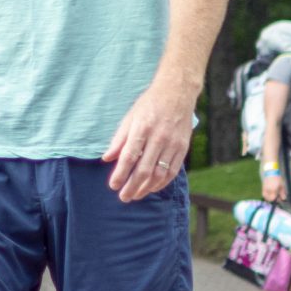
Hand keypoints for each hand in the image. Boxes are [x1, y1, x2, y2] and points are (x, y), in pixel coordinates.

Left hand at [102, 79, 195, 202]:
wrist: (177, 93)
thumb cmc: (149, 105)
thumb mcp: (129, 118)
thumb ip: (118, 140)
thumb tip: (106, 159)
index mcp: (142, 129)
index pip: (129, 157)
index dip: (120, 174)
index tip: (113, 186)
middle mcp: (158, 138)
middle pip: (144, 169)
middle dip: (132, 186)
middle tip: (123, 197)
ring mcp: (173, 144)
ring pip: (160, 173)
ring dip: (147, 188)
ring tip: (136, 196)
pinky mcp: (183, 148)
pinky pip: (173, 171)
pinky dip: (162, 182)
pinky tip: (152, 188)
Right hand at [261, 170, 287, 205]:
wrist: (271, 172)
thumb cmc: (278, 179)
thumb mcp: (282, 186)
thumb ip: (282, 193)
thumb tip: (283, 199)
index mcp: (273, 190)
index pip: (272, 198)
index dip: (275, 200)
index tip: (278, 199)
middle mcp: (267, 190)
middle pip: (267, 198)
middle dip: (271, 200)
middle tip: (276, 198)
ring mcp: (264, 188)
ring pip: (264, 196)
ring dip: (268, 197)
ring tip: (273, 196)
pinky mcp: (263, 187)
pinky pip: (263, 193)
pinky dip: (266, 195)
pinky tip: (270, 193)